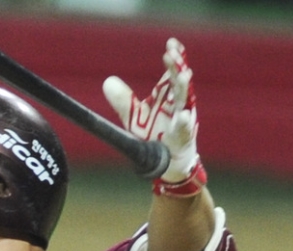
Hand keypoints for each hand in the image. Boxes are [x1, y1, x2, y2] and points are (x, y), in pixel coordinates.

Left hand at [103, 38, 200, 184]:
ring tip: (183, 75)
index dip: (174, 58)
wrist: (167, 164)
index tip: (171, 43)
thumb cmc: (153, 136)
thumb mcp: (135, 117)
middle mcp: (179, 105)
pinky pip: (184, 130)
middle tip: (171, 53)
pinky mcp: (183, 138)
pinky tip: (182, 116)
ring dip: (184, 88)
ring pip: (186, 101)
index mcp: (169, 96)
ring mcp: (183, 120)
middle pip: (180, 81)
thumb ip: (123, 100)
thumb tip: (107, 82)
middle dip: (177, 67)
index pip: (173, 72)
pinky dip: (183, 123)